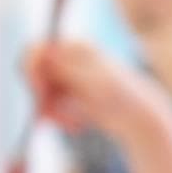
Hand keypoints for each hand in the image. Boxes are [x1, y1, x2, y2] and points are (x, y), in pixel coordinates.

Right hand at [22, 39, 170, 141]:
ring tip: (73, 125)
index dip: (32, 71)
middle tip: (48, 118)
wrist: (139, 118)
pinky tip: (75, 125)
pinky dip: (58, 117)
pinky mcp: (69, 94)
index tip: (40, 94)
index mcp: (76, 47)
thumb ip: (67, 67)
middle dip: (40, 96)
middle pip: (34, 73)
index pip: (36, 50)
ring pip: (40, 93)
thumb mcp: (95, 82)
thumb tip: (44, 50)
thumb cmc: (123, 98)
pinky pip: (49, 105)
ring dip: (51, 111)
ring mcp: (68, 76)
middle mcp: (69, 58)